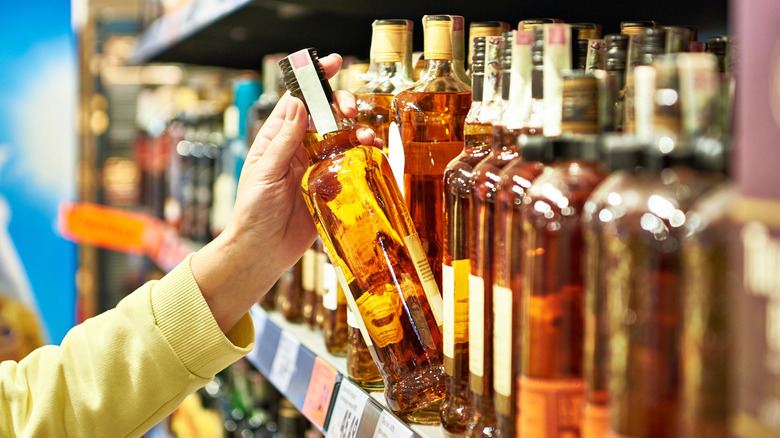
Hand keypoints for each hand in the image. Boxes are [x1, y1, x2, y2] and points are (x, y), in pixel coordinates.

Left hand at [191, 53, 380, 332]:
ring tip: (366, 137)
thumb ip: (283, 140)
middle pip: (325, 115)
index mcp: (277, 139)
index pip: (298, 101)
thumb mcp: (264, 172)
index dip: (315, 80)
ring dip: (357, 132)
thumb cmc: (253, 212)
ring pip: (342, 138)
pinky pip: (349, 166)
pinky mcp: (329, 187)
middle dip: (341, 105)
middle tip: (350, 110)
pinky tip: (369, 156)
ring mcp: (315, 167)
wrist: (262, 251)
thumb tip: (298, 105)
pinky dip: (362, 158)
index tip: (333, 63)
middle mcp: (298, 148)